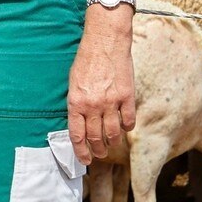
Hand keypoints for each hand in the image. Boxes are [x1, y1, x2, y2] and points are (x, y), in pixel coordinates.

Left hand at [67, 13, 135, 164]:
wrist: (105, 41)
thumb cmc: (86, 60)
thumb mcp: (73, 82)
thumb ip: (77, 104)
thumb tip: (80, 124)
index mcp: (76, 102)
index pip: (77, 135)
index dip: (81, 151)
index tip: (84, 160)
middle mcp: (93, 105)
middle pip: (95, 138)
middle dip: (97, 151)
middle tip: (100, 154)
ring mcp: (111, 102)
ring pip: (113, 133)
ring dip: (112, 143)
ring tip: (111, 145)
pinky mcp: (127, 97)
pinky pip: (128, 121)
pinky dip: (127, 128)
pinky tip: (125, 127)